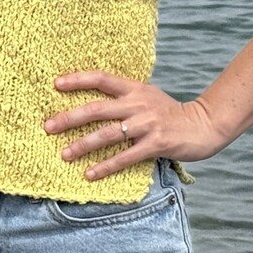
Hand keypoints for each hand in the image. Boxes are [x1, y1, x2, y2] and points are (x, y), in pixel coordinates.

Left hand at [43, 70, 223, 180]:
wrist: (204, 125)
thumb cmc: (170, 112)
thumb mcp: (147, 95)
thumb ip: (125, 96)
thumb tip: (95, 100)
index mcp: (134, 88)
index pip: (101, 78)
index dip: (78, 80)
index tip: (56, 84)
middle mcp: (138, 103)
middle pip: (97, 108)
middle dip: (70, 117)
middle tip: (48, 126)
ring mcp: (147, 124)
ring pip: (108, 134)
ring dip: (83, 145)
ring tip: (64, 154)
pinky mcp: (156, 144)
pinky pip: (125, 157)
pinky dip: (106, 166)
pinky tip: (90, 174)